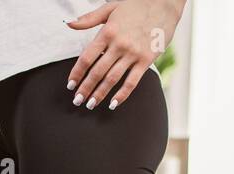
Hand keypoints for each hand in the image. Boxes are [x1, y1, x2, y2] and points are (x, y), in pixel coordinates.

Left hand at [65, 0, 184, 110]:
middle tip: (77, 100)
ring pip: (112, 79)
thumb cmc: (136, 5)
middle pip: (97, 72)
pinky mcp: (146, 60)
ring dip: (100, 94)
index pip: (87, 58)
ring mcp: (133, 53)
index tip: (70, 85)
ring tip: (90, 104)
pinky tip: (113, 104)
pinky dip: (122, 95)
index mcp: (108, 32)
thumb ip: (89, 18)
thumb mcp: (110, 8)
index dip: (77, 73)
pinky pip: (132, 82)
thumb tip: (69, 23)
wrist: (164, 4)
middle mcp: (119, 44)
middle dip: (85, 89)